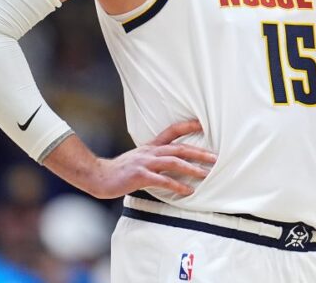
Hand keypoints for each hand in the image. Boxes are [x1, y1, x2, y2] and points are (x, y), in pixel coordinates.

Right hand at [86, 119, 215, 198]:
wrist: (99, 176)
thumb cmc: (120, 170)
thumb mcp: (139, 158)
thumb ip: (155, 158)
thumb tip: (174, 163)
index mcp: (151, 146)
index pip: (172, 131)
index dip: (188, 126)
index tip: (203, 125)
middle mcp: (150, 151)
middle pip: (180, 148)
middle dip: (199, 152)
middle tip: (216, 157)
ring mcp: (145, 163)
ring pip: (174, 162)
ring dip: (192, 168)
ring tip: (206, 174)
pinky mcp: (141, 176)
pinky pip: (163, 181)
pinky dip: (177, 185)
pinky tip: (188, 191)